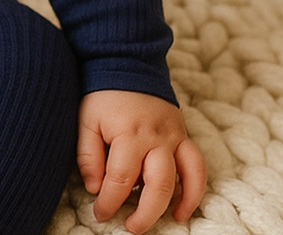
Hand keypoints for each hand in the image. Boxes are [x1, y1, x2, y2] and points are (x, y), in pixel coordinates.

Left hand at [77, 90, 206, 233]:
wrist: (124, 63)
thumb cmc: (101, 95)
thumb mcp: (85, 120)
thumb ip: (88, 155)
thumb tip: (95, 188)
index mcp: (128, 133)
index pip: (120, 179)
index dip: (110, 201)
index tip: (100, 213)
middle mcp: (155, 137)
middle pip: (157, 186)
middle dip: (144, 213)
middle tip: (130, 226)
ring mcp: (174, 136)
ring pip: (184, 178)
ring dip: (176, 204)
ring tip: (167, 222)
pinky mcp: (184, 135)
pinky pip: (197, 166)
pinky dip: (195, 189)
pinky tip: (185, 207)